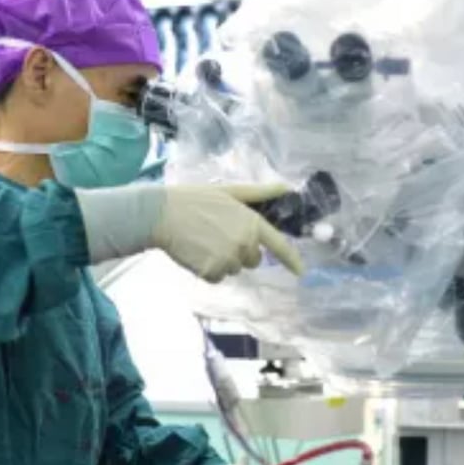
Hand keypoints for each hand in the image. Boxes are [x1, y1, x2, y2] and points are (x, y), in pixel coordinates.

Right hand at [76, 183, 303, 281]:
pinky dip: (208, 269)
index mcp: (251, 222)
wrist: (162, 214)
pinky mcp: (212, 272)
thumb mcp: (230, 191)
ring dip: (222, 260)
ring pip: (234, 268)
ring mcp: (228, 259)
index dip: (291, 259)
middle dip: (240, 251)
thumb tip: (285, 187)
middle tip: (218, 235)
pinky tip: (196, 252)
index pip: (278, 244)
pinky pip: (217, 277)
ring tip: (203, 241)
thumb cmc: (195, 199)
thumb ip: (259, 193)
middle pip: (253, 259)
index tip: (301, 271)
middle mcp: (244, 243)